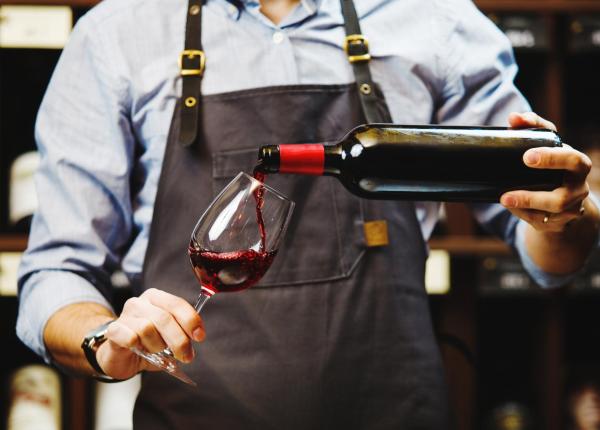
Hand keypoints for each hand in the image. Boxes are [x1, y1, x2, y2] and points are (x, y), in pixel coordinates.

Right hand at [96, 288, 204, 379]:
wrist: (120, 357)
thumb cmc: (147, 344)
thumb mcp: (169, 337)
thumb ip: (182, 333)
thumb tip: (195, 337)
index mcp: (156, 298)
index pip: (177, 304)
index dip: (191, 320)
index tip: (199, 337)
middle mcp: (140, 303)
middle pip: (164, 318)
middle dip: (179, 340)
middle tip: (186, 356)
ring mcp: (124, 315)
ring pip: (147, 328)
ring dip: (157, 346)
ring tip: (156, 351)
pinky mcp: (113, 330)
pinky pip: (129, 337)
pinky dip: (138, 346)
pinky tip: (137, 349)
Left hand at [500, 112, 592, 232]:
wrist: (564, 202)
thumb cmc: (552, 167)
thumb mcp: (546, 146)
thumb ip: (533, 127)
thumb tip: (514, 118)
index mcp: (577, 164)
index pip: (570, 158)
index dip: (551, 157)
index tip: (526, 155)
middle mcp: (578, 186)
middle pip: (565, 190)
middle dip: (544, 176)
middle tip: (523, 165)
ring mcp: (570, 207)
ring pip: (553, 206)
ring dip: (527, 201)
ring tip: (505, 198)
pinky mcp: (557, 223)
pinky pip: (539, 220)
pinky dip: (522, 213)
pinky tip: (510, 206)